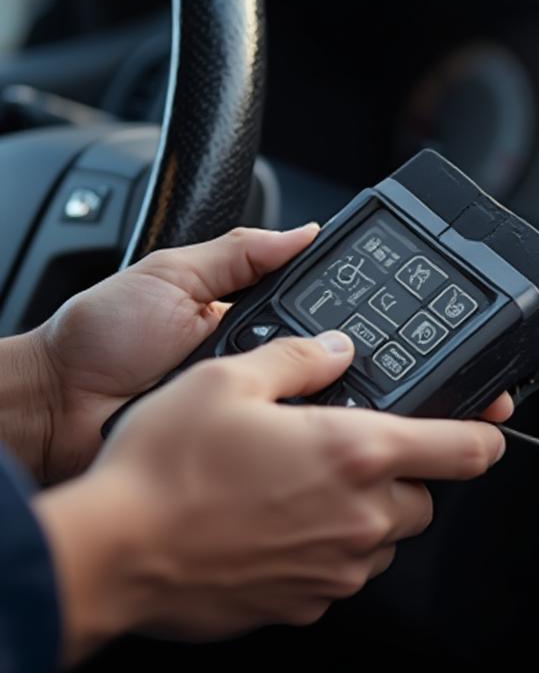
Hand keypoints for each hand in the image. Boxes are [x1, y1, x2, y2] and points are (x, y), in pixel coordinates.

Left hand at [32, 224, 321, 482]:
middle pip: (309, 354)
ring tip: (249, 369)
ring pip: (298, 394)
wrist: (56, 402)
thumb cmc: (101, 335)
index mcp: (242, 314)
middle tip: (277, 336)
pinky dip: (268, 422)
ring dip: (283, 382)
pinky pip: (269, 430)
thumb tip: (301, 232)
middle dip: (306, 344)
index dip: (324, 305)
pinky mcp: (233, 440)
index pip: (304, 308)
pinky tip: (258, 410)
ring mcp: (242, 402)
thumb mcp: (173, 274)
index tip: (349, 298)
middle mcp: (249, 360)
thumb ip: (239, 253)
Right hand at [33, 331, 508, 663]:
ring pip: (385, 540)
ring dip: (365, 515)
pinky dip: (328, 551)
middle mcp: (359, 518)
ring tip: (303, 489)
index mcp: (356, 454)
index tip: (488, 428)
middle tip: (351, 454)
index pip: (464, 451)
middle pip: (425, 499)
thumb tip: (336, 350)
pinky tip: (278, 528)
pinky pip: (341, 574)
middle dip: (403, 475)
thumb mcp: (229, 379)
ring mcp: (335, 569)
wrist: (114, 552)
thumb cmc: (166, 467)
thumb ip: (299, 359)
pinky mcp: (304, 605)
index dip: (486, 435)